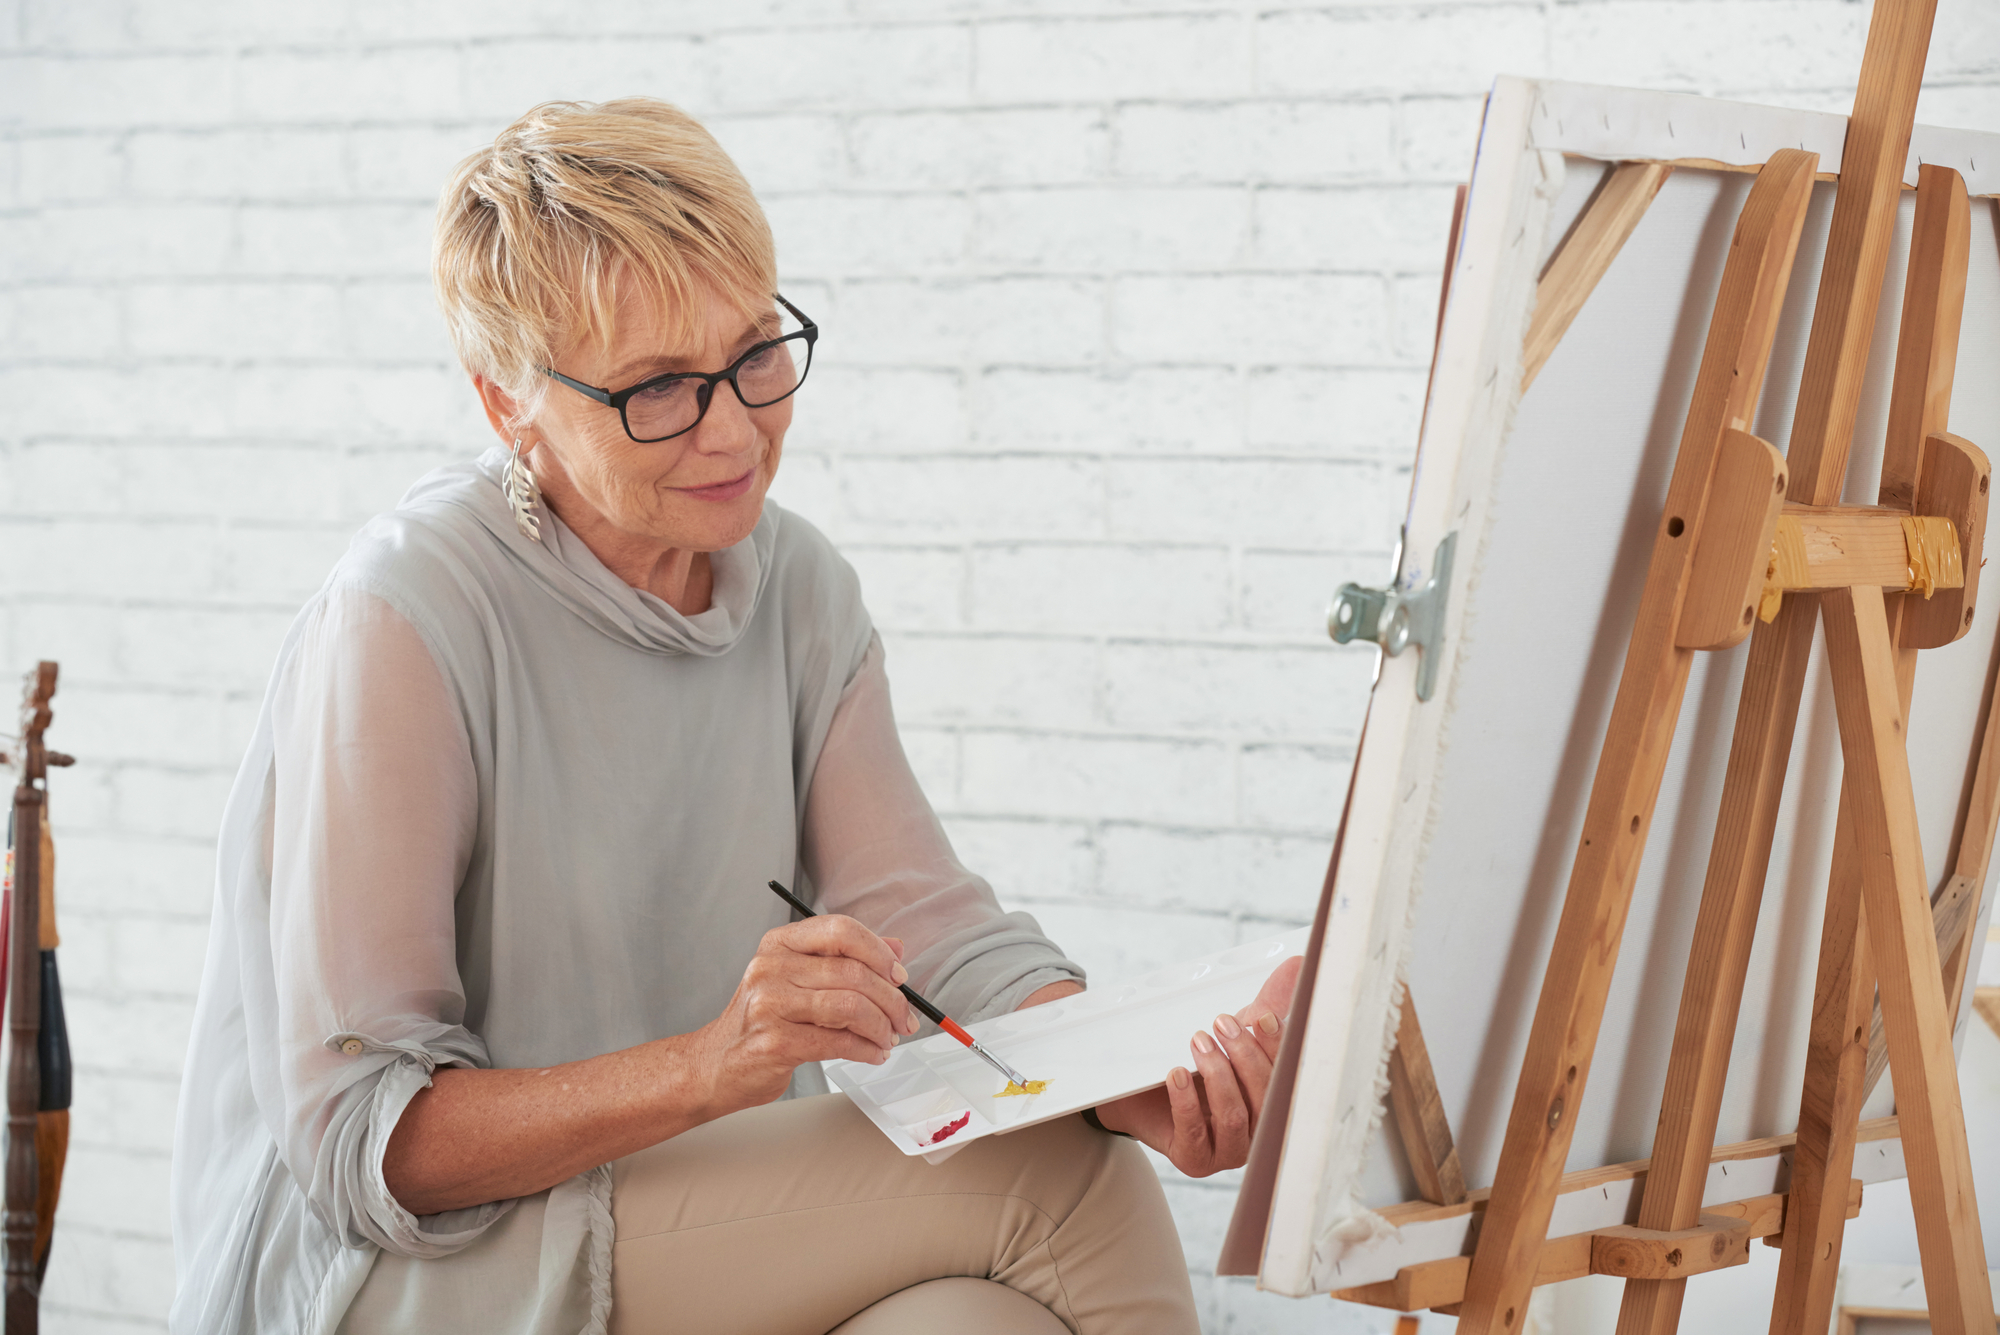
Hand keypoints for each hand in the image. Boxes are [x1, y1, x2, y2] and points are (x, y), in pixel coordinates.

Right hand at [687, 915, 919, 1117]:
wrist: (715, 1064)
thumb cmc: (763, 1021)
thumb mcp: (799, 980)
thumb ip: (846, 960)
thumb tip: (897, 949)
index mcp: (780, 943)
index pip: (841, 930)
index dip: (879, 952)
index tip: (899, 977)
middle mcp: (771, 967)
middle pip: (852, 972)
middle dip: (891, 999)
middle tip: (904, 1019)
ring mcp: (769, 1004)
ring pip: (850, 1006)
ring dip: (881, 1027)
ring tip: (888, 1039)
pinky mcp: (773, 1042)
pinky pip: (838, 1042)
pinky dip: (866, 1050)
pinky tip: (873, 1054)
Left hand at [1091, 955, 1303, 1176]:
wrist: (1140, 1094)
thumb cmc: (1197, 1066)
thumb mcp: (1231, 1034)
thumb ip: (1265, 1003)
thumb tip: (1297, 965)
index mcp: (1274, 1102)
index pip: (1286, 1076)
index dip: (1278, 1047)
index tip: (1263, 1017)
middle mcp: (1258, 1131)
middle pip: (1265, 1097)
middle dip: (1244, 1056)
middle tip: (1221, 1023)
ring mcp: (1227, 1151)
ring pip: (1235, 1116)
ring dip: (1218, 1075)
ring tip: (1198, 1041)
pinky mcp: (1194, 1160)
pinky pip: (1194, 1133)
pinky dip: (1186, 1101)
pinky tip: (1177, 1073)